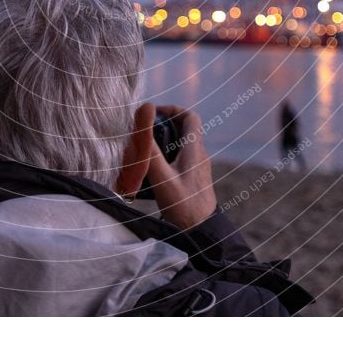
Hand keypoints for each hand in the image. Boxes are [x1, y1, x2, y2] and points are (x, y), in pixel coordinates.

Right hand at [146, 105, 216, 230]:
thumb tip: (140, 127)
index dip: (172, 109)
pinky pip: (179, 158)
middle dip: (162, 125)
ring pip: (180, 144)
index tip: (153, 113)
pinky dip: (165, 156)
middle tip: (143, 132)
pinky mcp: (193, 178)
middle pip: (183, 128)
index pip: (190, 116)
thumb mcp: (162, 179)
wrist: (202, 233)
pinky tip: (151, 170)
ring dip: (163, 142)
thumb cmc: (184, 206)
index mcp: (194, 149)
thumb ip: (150, 153)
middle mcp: (198, 154)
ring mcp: (197, 167)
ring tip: (143, 150)